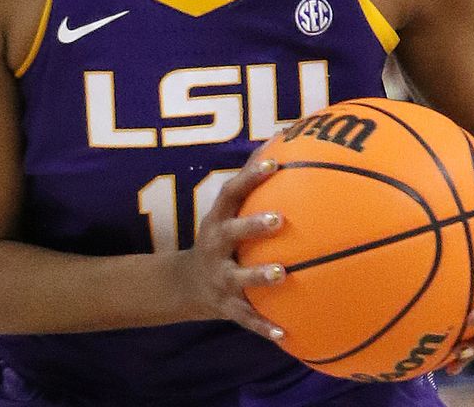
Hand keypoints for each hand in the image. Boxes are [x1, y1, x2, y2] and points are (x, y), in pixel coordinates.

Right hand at [176, 155, 287, 341]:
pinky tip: (286, 334)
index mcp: (218, 220)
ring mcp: (219, 278)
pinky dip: (264, 326)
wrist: (186, 285)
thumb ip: (254, 184)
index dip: (249, 177)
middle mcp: (215, 247)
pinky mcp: (226, 306)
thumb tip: (286, 140)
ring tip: (283, 274)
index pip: (231, 192)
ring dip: (259, 276)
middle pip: (230, 233)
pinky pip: (246, 318)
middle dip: (252, 226)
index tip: (273, 163)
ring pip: (238, 279)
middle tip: (279, 219)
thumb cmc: (223, 239)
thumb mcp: (228, 213)